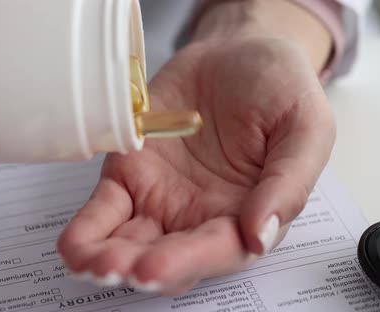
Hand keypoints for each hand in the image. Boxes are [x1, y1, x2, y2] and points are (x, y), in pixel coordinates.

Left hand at [58, 0, 335, 294]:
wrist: (239, 52)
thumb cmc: (280, 89)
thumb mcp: (306, 127)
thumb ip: (290, 181)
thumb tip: (262, 232)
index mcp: (249, 212)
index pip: (220, 249)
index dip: (189, 262)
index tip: (157, 267)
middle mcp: (203, 215)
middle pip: (170, 255)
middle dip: (141, 268)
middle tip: (118, 269)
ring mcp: (164, 198)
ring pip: (132, 242)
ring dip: (107, 258)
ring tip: (89, 262)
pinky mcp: (132, 175)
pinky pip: (106, 209)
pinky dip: (88, 229)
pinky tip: (74, 245)